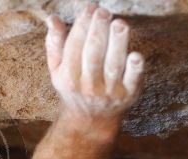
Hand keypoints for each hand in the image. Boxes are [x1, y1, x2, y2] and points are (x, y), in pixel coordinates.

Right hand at [46, 4, 143, 125]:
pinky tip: (135, 54)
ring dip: (117, 43)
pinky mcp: (127, 95)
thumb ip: (55, 44)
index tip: (90, 7)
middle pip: (93, 53)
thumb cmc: (74, 86)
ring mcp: (108, 91)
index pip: (74, 46)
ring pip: (113, 64)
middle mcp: (87, 85)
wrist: (91, 119)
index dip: (82, 25)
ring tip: (119, 23)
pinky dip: (134, 68)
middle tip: (103, 12)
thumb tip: (52, 18)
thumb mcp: (58, 70)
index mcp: (68, 77)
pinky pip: (132, 80)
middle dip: (98, 30)